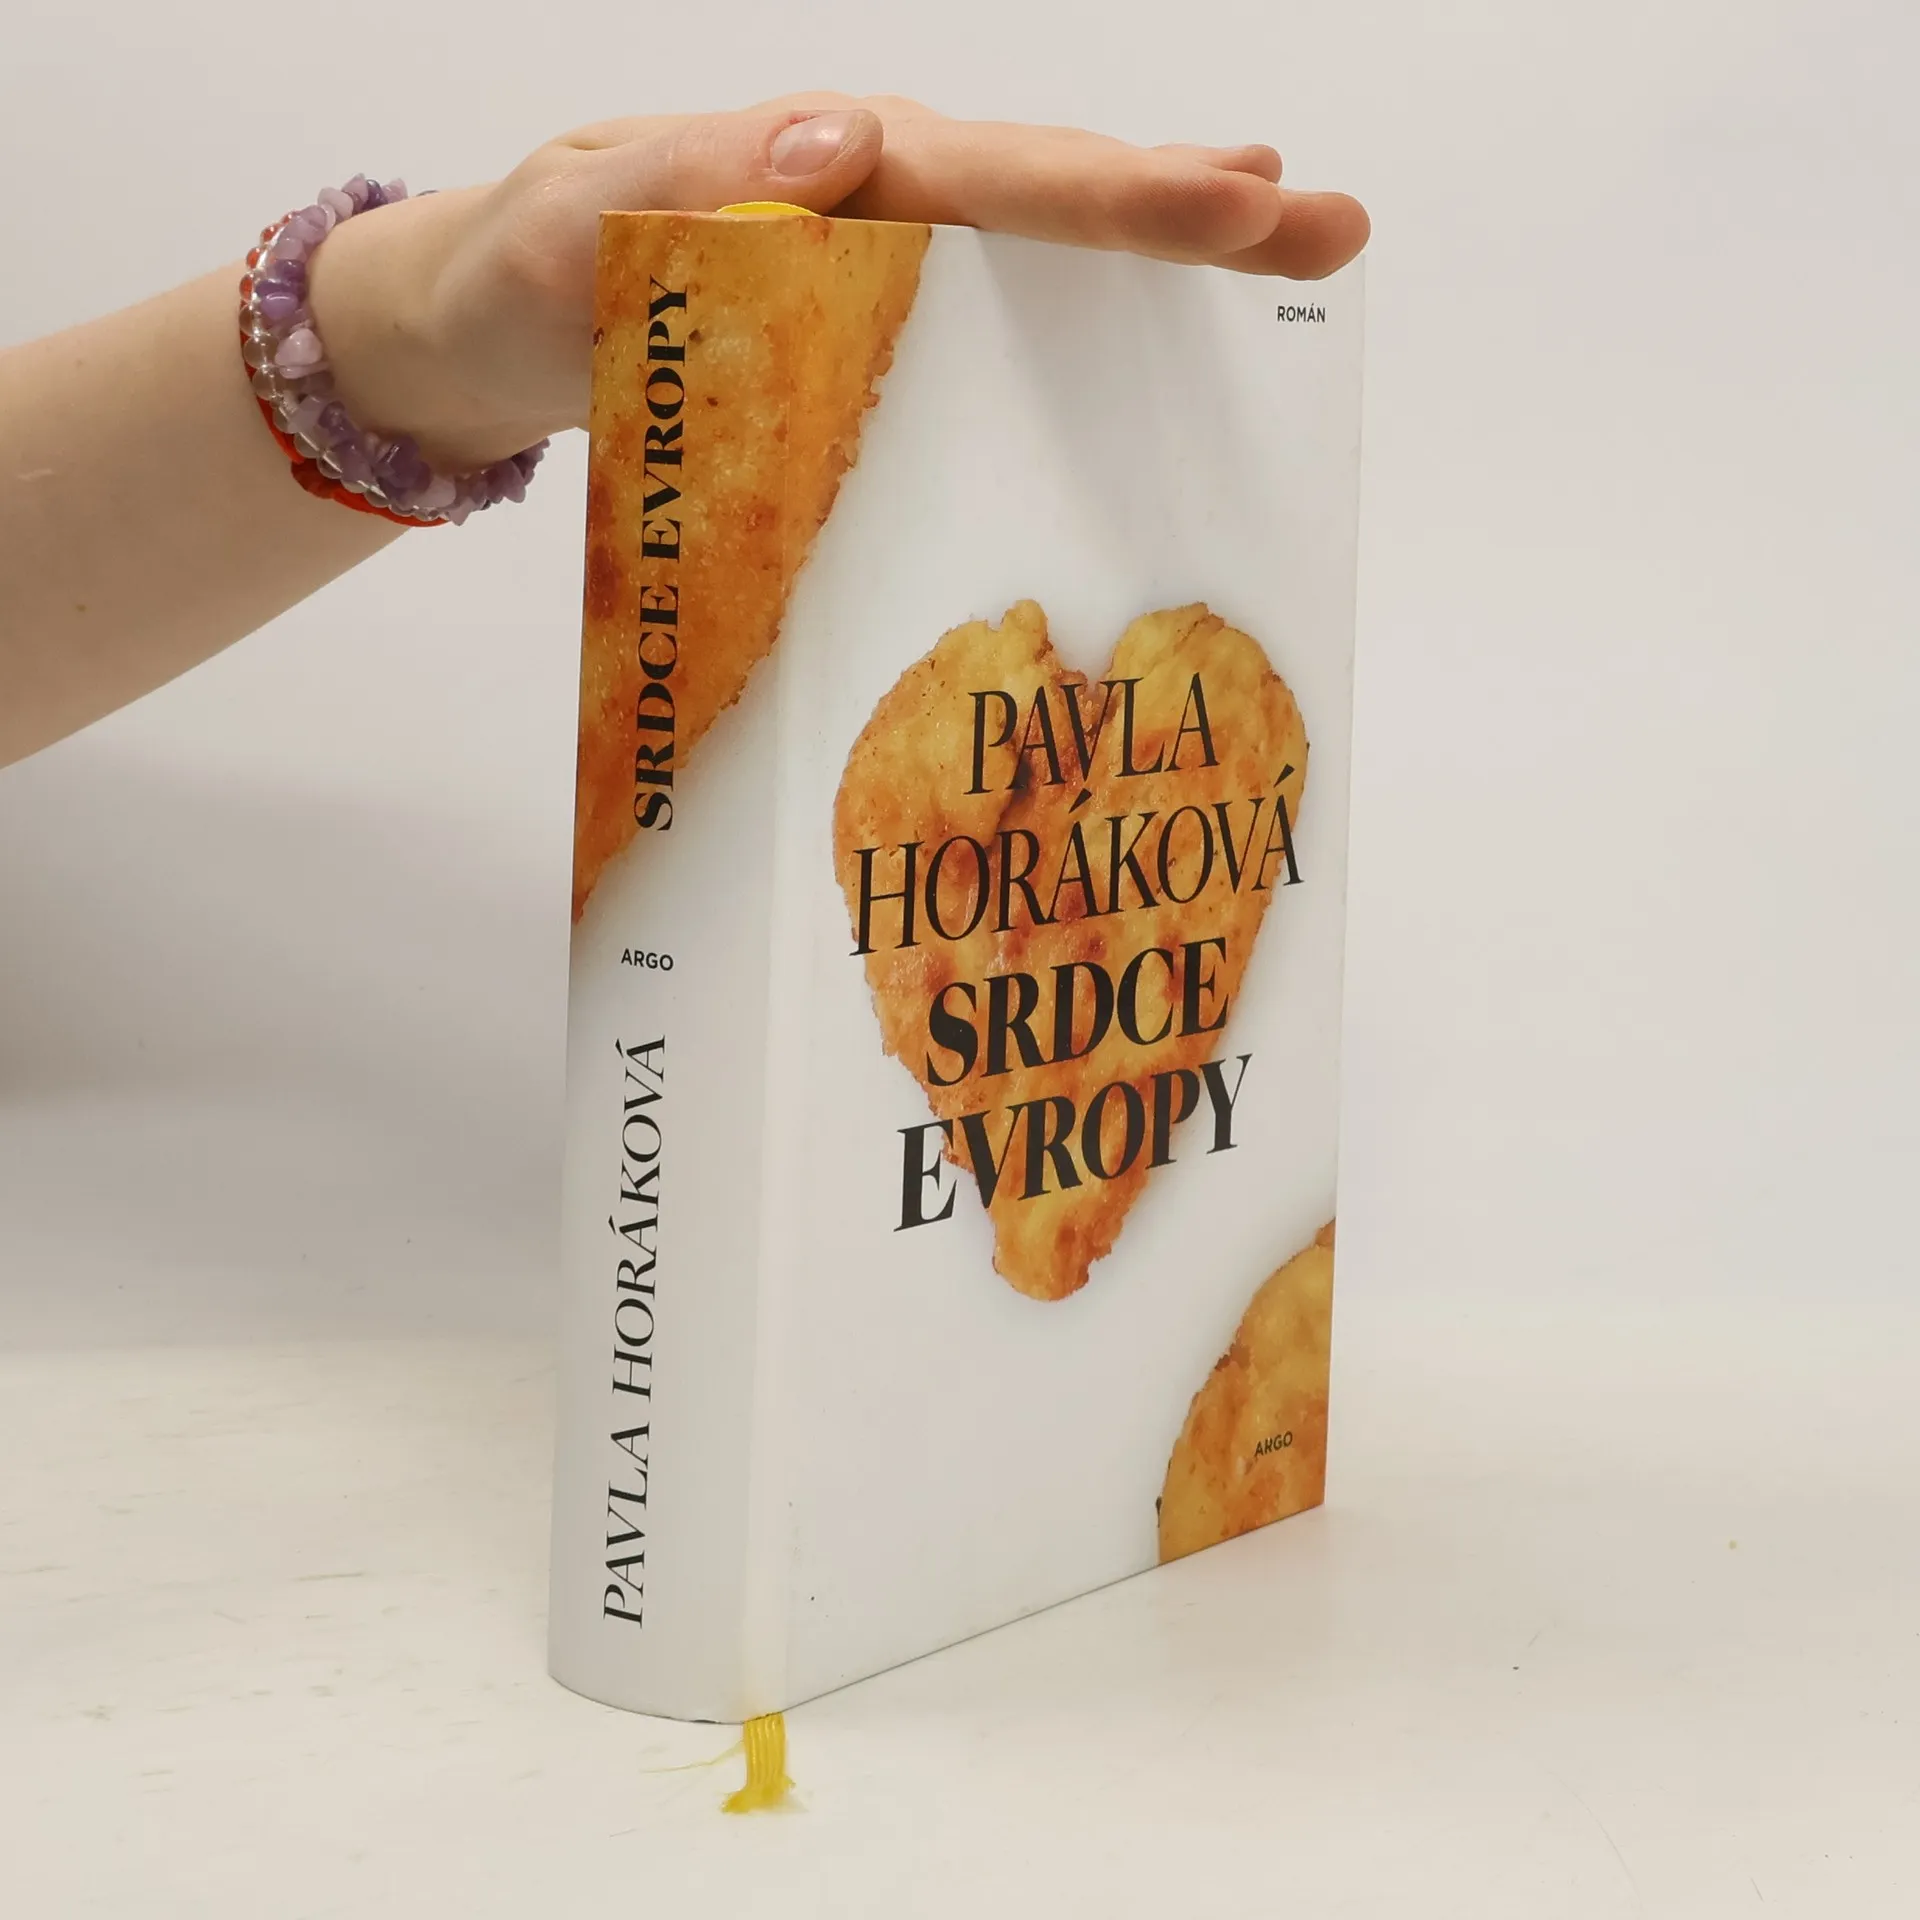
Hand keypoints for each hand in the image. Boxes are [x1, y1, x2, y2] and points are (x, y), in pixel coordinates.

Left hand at [310, 95, 1370, 469]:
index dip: (1112, 197)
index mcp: (819, 168)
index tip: (1235, 202)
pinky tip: (1153, 336)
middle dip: (1188, 212)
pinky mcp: (864, 337)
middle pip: (1048, 199)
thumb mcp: (576, 223)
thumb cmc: (519, 276)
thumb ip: (692, 180)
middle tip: (1331, 225)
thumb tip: (849, 139)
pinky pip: (987, 328)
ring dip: (1162, 259)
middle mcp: (869, 204)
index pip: (989, 178)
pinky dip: (1078, 324)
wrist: (477, 336)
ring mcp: (876, 272)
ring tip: (1289, 244)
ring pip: (1039, 254)